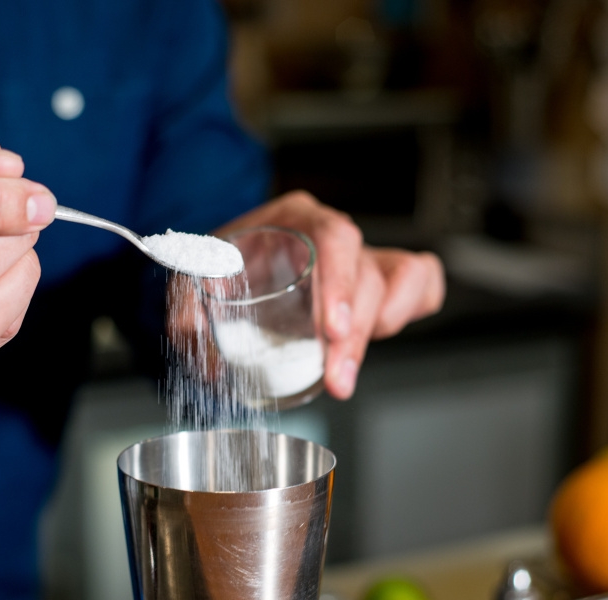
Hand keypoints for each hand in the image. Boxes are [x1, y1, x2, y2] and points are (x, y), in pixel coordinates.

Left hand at [215, 190, 444, 399]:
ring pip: (404, 278)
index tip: (333, 330)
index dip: (341, 284)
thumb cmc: (222, 266)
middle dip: (356, 336)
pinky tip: (379, 336)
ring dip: (387, 324)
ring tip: (348, 364)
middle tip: (337, 379)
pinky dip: (413, 308)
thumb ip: (186, 306)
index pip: (334, 238)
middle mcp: (333, 235)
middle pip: (369, 274)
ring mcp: (360, 258)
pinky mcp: (378, 281)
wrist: (232, 265)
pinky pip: (421, 283)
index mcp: (295, 220)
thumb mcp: (194, 278)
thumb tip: (193, 336)